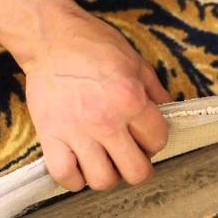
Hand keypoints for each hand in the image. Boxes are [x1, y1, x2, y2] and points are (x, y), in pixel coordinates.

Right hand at [23, 9, 171, 190]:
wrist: (51, 37)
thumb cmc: (94, 45)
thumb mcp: (136, 62)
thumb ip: (155, 91)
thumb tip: (168, 112)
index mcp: (131, 99)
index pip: (158, 141)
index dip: (155, 140)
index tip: (145, 134)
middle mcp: (106, 120)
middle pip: (135, 171)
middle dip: (138, 166)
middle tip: (130, 154)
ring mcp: (76, 131)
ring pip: (102, 180)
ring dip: (107, 174)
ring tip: (104, 160)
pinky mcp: (50, 135)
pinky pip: (65, 175)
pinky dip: (74, 178)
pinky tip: (79, 164)